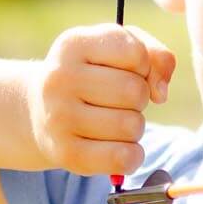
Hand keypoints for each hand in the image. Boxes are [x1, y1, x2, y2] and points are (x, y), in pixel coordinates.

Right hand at [26, 24, 175, 175]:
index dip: (143, 65)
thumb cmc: (94, 76)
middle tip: (119, 100)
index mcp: (74, 45)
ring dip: (134, 127)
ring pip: (132, 126)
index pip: (136, 54)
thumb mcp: (120, 51)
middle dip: (140, 98)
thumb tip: (160, 94)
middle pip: (136, 92)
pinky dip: (132, 155)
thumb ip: (156, 57)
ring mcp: (59, 117)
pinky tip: (118, 147)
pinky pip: (123, 158)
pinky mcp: (67, 154)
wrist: (41, 111)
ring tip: (113, 121)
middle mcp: (60, 78)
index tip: (127, 70)